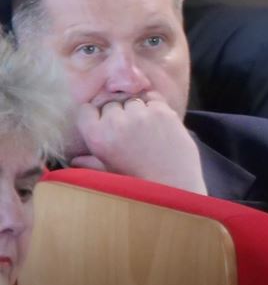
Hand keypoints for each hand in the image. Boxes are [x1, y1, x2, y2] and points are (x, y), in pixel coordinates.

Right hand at [73, 96, 206, 194]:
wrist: (175, 185)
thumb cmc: (140, 182)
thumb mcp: (110, 173)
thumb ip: (91, 163)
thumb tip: (74, 160)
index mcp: (96, 137)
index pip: (86, 110)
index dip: (96, 114)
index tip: (105, 121)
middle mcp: (115, 122)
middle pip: (111, 104)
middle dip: (119, 113)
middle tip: (131, 130)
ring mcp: (140, 115)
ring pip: (133, 100)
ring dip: (139, 110)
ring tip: (147, 129)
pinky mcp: (162, 111)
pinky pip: (153, 99)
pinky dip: (156, 107)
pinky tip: (160, 123)